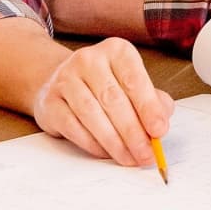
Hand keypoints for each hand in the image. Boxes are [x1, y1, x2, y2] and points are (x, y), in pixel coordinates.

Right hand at [31, 38, 173, 167]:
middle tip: (146, 154)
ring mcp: (65, 79)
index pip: (134, 80)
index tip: (159, 131)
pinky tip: (105, 153)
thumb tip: (161, 123)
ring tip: (128, 158)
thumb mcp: (133, 86)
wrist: (63, 83)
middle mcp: (88, 59)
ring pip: (92, 114)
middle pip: (113, 99)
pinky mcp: (50, 101)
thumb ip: (154, 102)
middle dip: (133, 132)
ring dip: (114, 142)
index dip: (148, 108)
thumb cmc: (106, 87)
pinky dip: (92, 144)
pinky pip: (72, 126)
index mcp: (116, 51)